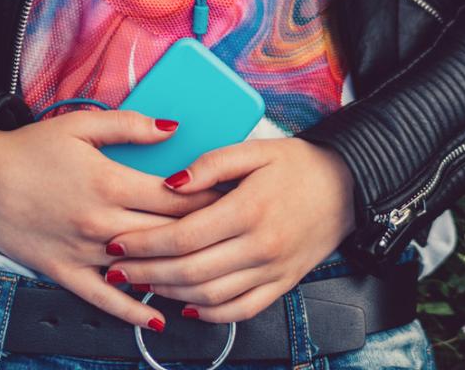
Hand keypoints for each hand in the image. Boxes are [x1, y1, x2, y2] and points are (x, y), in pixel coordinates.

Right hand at [0, 110, 226, 330]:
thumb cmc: (32, 149)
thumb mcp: (82, 125)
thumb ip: (131, 127)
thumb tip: (174, 129)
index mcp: (111, 184)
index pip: (175, 199)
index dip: (209, 201)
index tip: (234, 202)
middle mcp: (102, 223)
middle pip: (165, 235)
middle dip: (202, 235)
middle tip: (231, 237)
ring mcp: (83, 252)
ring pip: (140, 269)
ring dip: (174, 272)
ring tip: (208, 272)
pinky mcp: (63, 272)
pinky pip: (103, 299)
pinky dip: (131, 311)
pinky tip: (157, 318)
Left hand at [101, 137, 358, 323]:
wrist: (348, 186)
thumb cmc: (298, 165)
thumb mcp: (253, 150)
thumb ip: (209, 164)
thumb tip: (169, 184)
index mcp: (248, 209)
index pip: (182, 236)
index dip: (143, 243)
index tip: (117, 241)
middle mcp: (260, 246)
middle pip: (189, 271)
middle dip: (146, 273)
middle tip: (117, 269)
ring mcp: (272, 270)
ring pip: (209, 295)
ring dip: (169, 293)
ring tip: (142, 284)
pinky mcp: (282, 284)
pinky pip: (240, 310)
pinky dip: (210, 313)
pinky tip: (187, 305)